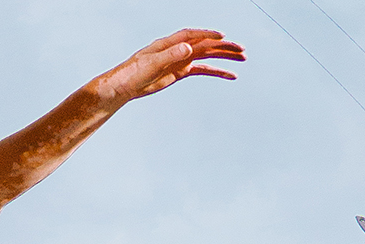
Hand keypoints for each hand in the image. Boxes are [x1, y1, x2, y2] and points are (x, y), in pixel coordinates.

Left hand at [104, 27, 245, 102]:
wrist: (123, 86)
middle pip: (205, 44)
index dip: (207, 35)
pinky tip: (229, 75)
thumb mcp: (151, 64)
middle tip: (242, 50)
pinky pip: (202, 69)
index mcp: (169, 43)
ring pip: (207, 55)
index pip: (192, 36)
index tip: (222, 38)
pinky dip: (216, 71)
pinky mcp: (180, 72)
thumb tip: (188, 48)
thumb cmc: (132, 73)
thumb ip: (170, 55)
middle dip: (224, 47)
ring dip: (224, 56)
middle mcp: (177, 48)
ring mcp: (180, 59)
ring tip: (242, 58)